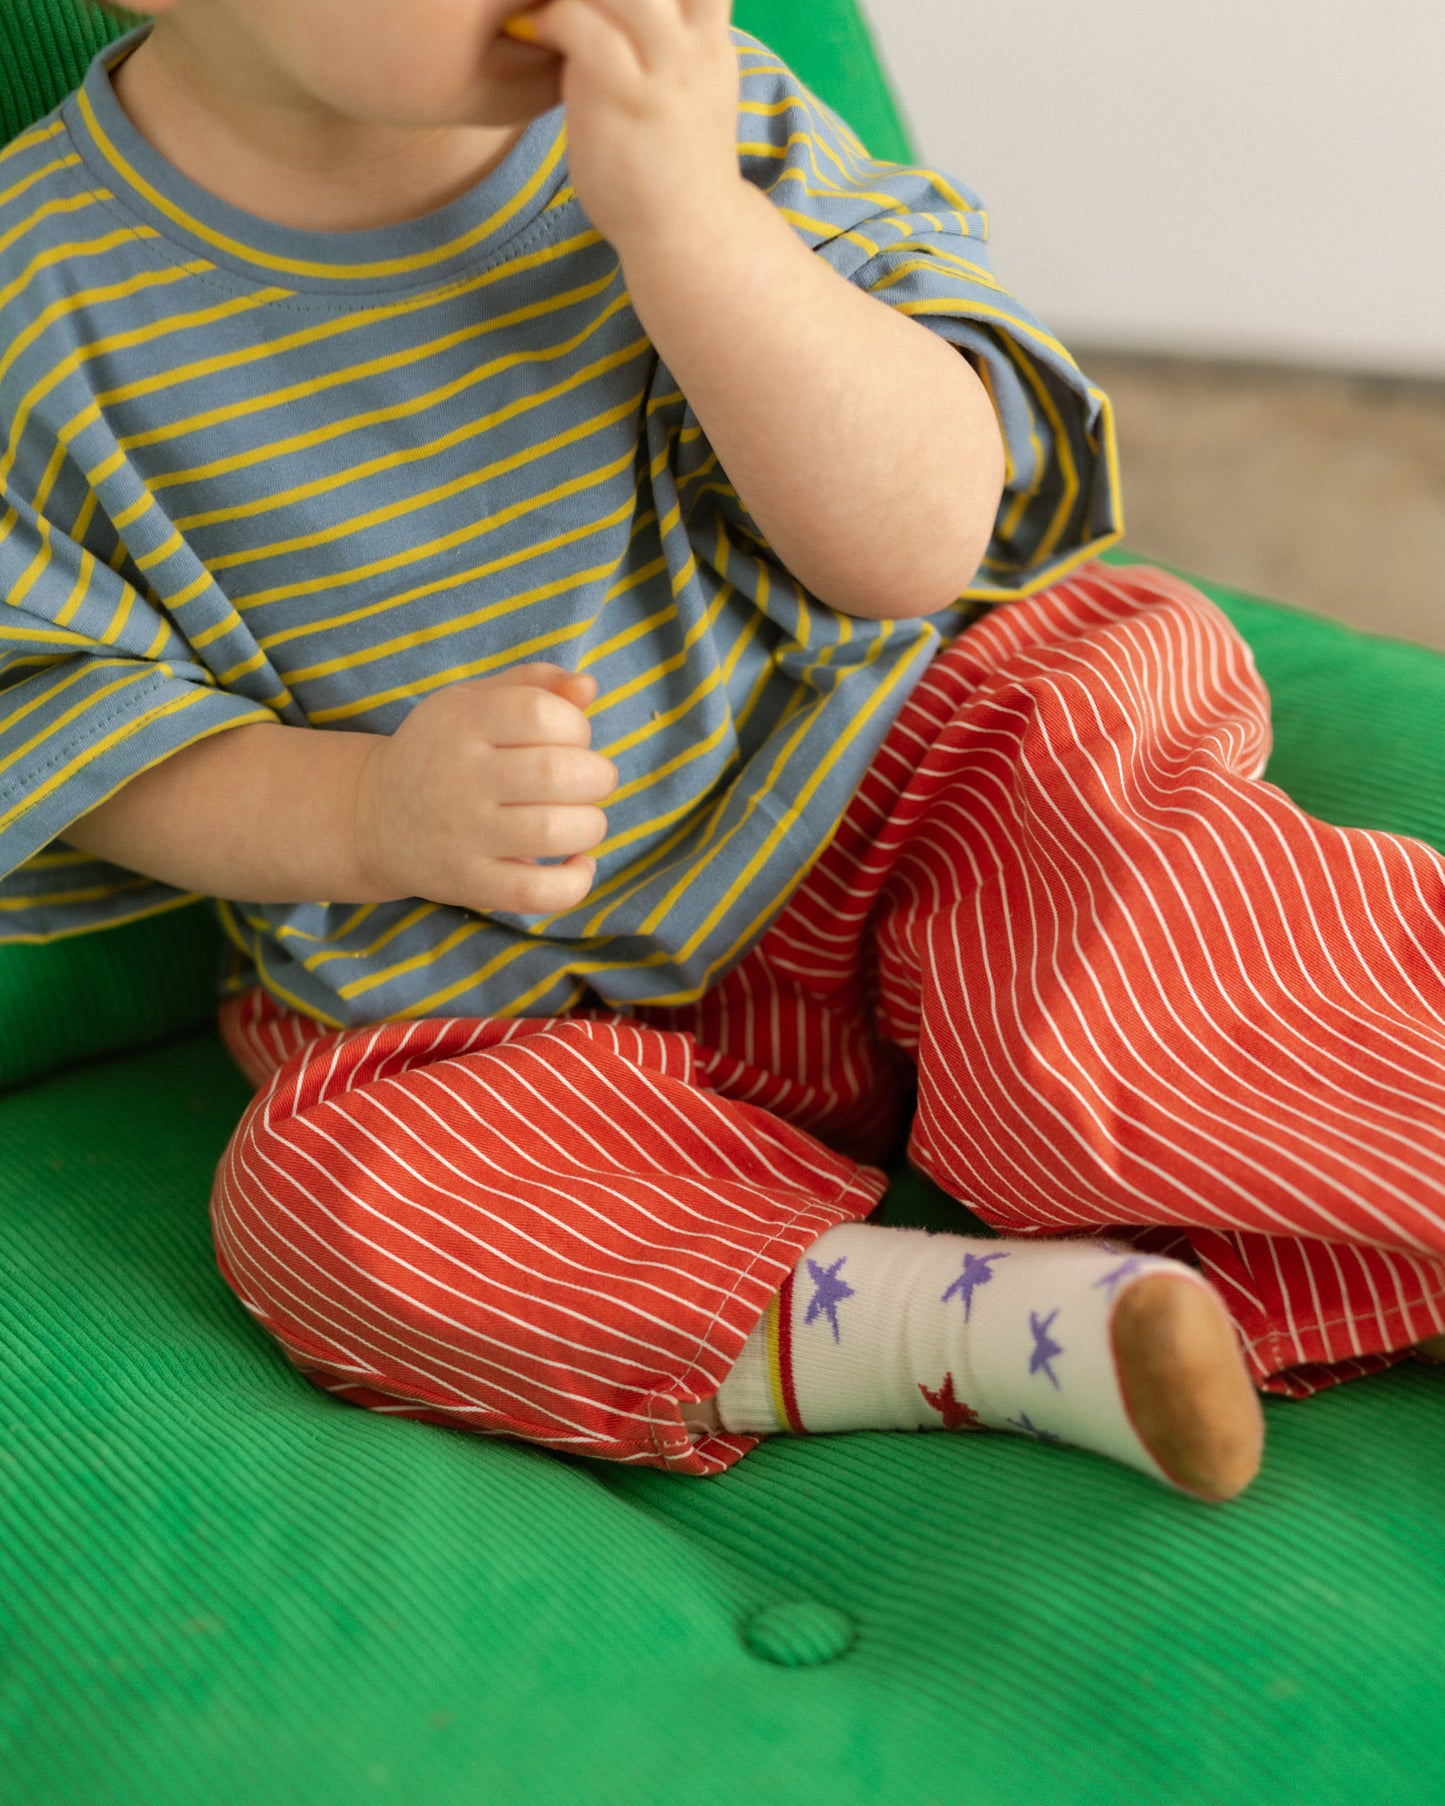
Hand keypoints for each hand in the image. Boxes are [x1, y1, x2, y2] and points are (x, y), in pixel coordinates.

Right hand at [352, 665, 615, 915]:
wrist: (371, 817)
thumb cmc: (442, 751)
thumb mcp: (472, 703)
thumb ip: (534, 684)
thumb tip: (587, 685)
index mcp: (463, 722)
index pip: (542, 714)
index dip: (576, 726)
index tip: (570, 741)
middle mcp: (460, 777)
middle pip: (556, 773)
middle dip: (597, 776)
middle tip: (588, 782)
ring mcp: (463, 834)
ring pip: (555, 832)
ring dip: (591, 824)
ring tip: (581, 820)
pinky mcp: (469, 883)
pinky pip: (538, 892)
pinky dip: (575, 881)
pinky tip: (578, 863)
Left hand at [511, 0, 743, 256]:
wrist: (689, 236)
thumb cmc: (671, 162)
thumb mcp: (683, 85)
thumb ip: (661, 38)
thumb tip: (608, 11)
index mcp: (709, 32)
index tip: (594, 0)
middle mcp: (696, 42)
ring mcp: (665, 70)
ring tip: (545, 8)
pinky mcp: (626, 99)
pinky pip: (583, 26)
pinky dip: (551, 19)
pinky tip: (533, 33)